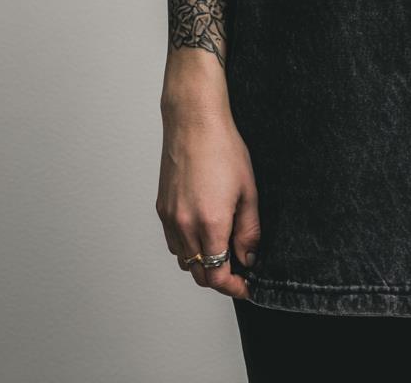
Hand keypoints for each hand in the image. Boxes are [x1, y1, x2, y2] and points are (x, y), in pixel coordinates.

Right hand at [156, 99, 260, 299]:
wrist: (194, 122)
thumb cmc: (223, 149)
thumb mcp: (248, 190)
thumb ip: (249, 230)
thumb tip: (249, 257)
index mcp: (210, 223)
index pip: (217, 275)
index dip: (233, 287)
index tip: (246, 286)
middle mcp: (185, 226)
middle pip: (199, 274)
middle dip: (220, 279)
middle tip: (239, 271)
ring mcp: (170, 218)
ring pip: (184, 260)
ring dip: (203, 264)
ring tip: (223, 249)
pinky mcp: (161, 209)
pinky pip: (173, 242)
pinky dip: (188, 248)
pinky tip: (203, 233)